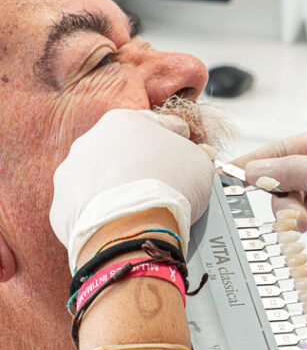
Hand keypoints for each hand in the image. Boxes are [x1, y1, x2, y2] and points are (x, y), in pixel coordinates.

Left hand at [50, 109, 215, 271]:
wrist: (132, 227)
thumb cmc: (168, 188)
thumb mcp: (199, 164)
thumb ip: (198, 154)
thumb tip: (200, 154)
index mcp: (123, 121)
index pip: (157, 126)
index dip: (177, 140)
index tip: (187, 151)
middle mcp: (89, 141)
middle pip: (124, 153)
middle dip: (142, 166)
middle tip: (164, 187)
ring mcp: (72, 174)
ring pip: (101, 181)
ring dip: (119, 191)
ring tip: (141, 213)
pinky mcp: (63, 207)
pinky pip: (88, 210)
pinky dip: (103, 217)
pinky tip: (121, 226)